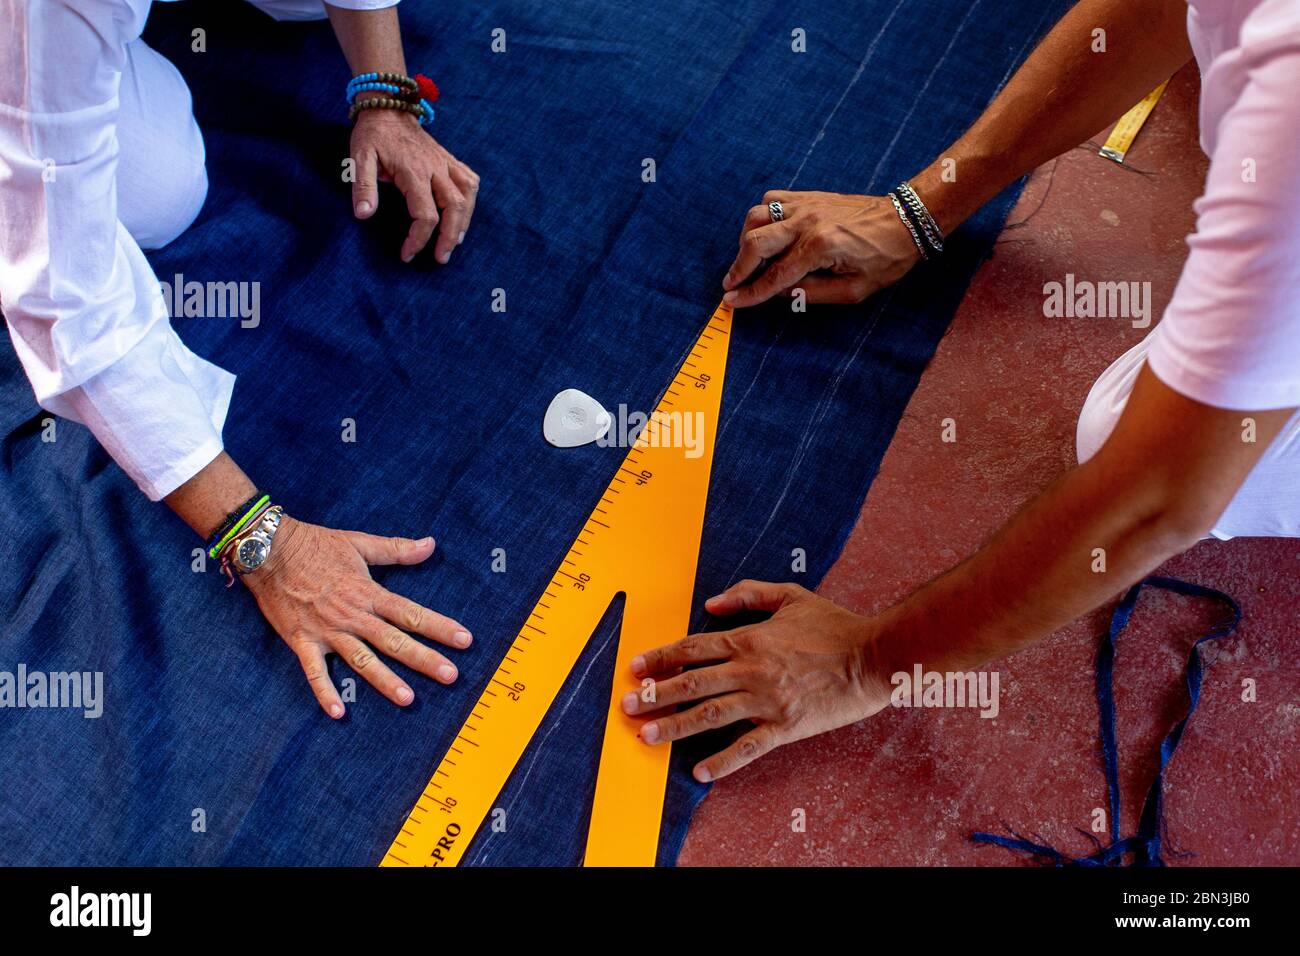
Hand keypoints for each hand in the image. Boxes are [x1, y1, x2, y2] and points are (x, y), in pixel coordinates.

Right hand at [243, 516, 471, 717]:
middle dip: (424, 659)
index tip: (464, 640)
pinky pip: (315, 672)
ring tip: (407, 699)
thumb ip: (396, 549)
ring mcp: (327, 631)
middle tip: (450, 676)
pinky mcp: (302, 641)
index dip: (440, 627)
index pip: (411, 613)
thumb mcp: (360, 543)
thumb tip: (431, 544)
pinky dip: (324, 692)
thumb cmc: (316, 545)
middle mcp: (353, 615)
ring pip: (362, 660)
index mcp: (369, 593)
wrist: (268, 550)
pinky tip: (338, 713)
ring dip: (384, 680)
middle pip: (394, 641)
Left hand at [349, 108, 479, 263]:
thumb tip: (364, 215)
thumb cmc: (372, 135)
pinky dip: (471, 200)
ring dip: (464, 221)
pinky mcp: (449, 159)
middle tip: (440, 258)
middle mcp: (435, 168)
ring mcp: (445, 163)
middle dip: (449, 237)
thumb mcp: (360, 158)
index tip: (406, 254)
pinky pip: (470, 181)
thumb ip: (364, 187)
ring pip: (467, 195)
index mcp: (413, 172)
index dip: (418, 239)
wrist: (387, 105)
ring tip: (455, 242)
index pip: (425, 214)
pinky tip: (464, 215)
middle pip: (454, 208)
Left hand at [624, 580, 892, 780]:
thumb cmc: (835, 625)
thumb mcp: (791, 596)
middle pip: (692, 684)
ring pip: (710, 715)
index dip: (661, 658)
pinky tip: (700, 772)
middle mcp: (751, 670)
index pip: (693, 648)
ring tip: (647, 736)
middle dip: (655, 695)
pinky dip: (723, 761)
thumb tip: (711, 602)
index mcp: (749, 639)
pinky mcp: (785, 727)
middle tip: (626, 707)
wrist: (874, 657)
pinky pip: (748, 747)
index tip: (636, 668)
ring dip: (675, 726)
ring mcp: (766, 701)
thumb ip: (749, 594)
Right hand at [721, 191, 921, 307]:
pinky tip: (764, 233)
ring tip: (747, 259)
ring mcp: (806, 204)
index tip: (731, 301)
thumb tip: (779, 293)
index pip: (774, 276)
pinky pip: (771, 200)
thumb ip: (812, 294)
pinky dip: (760, 217)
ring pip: (757, 216)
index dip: (750, 293)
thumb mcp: (854, 290)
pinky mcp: (808, 196)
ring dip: (745, 240)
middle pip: (755, 242)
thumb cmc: (885, 258)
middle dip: (738, 266)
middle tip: (731, 283)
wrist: (907, 220)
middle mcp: (807, 221)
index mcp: (820, 247)